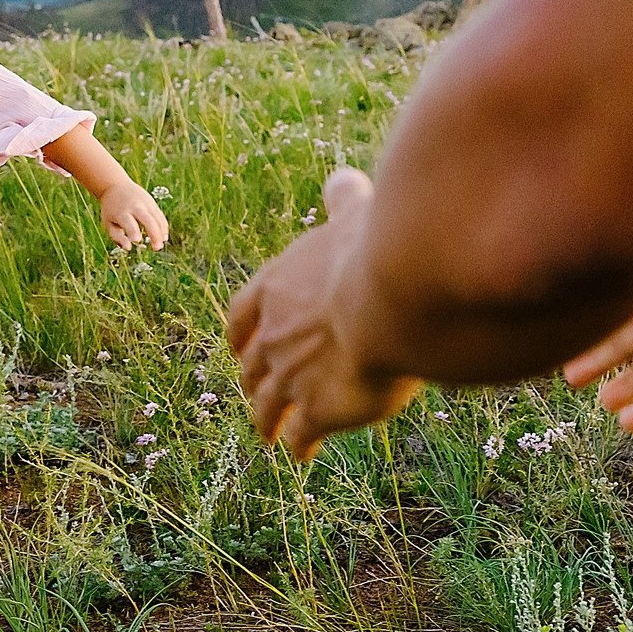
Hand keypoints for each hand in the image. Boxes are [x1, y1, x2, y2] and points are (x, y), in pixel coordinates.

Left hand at [99, 181, 169, 251]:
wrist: (115, 185)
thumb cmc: (111, 210)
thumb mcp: (108, 223)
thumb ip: (117, 237)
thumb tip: (128, 248)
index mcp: (121, 212)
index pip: (129, 222)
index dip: (133, 231)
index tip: (136, 240)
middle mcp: (135, 206)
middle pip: (148, 220)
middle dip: (154, 234)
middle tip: (157, 248)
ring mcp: (145, 203)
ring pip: (157, 218)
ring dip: (161, 233)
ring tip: (159, 246)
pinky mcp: (151, 202)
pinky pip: (160, 216)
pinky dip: (163, 226)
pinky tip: (163, 237)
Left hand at [229, 168, 422, 458]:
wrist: (394, 297)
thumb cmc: (377, 248)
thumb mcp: (355, 216)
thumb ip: (344, 202)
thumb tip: (343, 177)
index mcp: (275, 288)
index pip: (241, 315)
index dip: (240, 333)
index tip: (238, 345)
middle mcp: (272, 335)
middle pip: (249, 364)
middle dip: (251, 379)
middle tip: (256, 392)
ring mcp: (290, 375)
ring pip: (266, 405)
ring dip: (266, 421)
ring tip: (269, 434)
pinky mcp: (318, 410)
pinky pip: (300, 435)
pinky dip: (297, 445)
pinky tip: (302, 454)